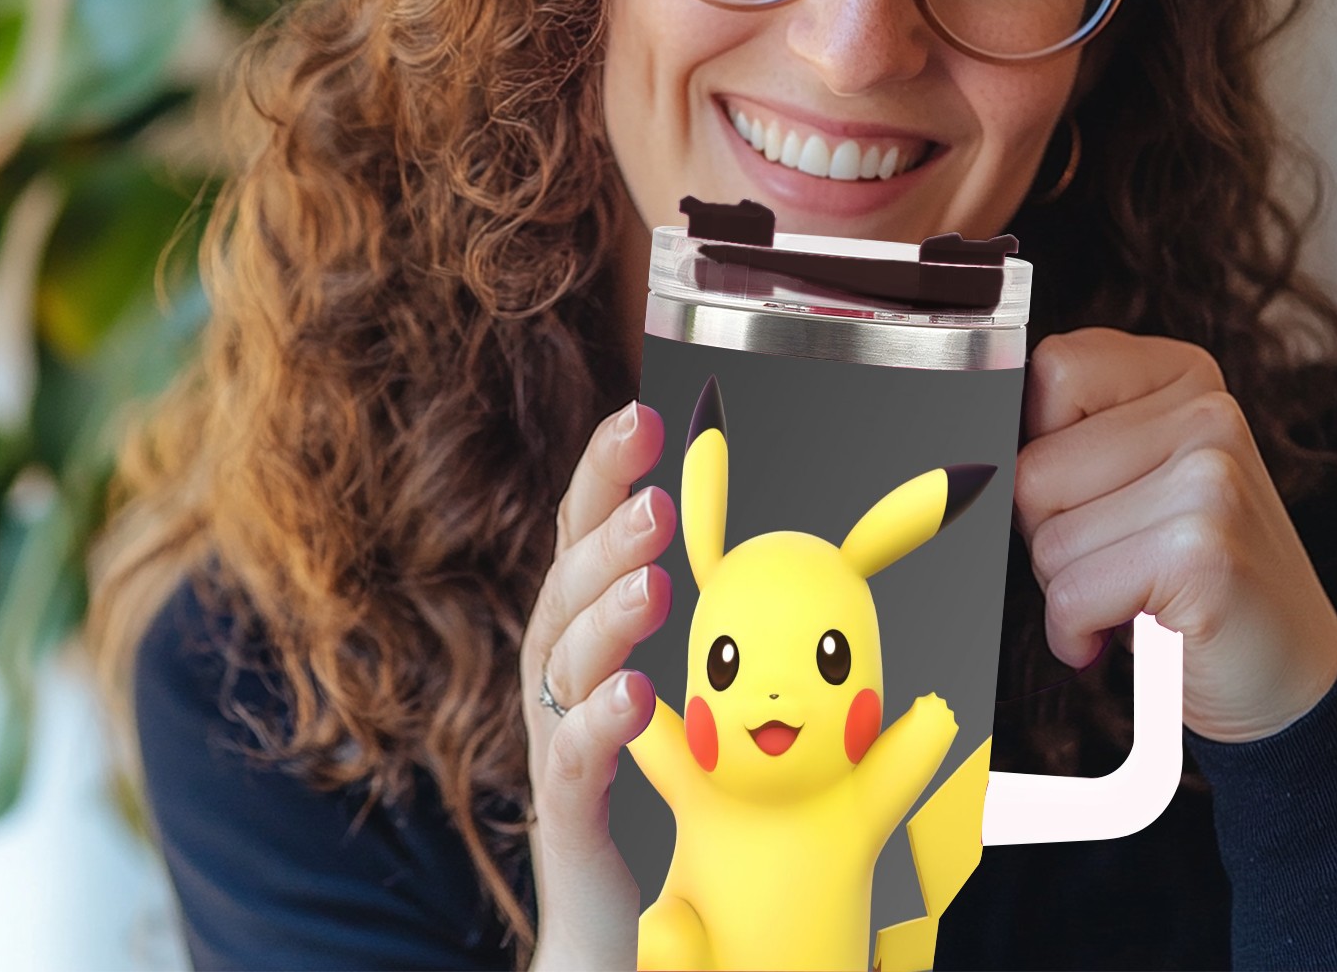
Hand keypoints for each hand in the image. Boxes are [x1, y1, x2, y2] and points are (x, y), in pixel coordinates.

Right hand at [519, 400, 675, 967]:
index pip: (582, 535)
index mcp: (585, 631)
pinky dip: (600, 723)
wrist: (609, 926)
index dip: (603, 474)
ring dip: (608, 614)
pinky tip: (634, 693)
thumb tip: (782, 539)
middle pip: (565, 584)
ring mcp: (554, 739)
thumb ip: (713, 623)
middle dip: (607, 532)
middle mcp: (558, 673)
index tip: (640, 415)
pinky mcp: (564, 812)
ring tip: (655, 580)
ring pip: (563, 661)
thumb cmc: (652, 787)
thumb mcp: (680, 685)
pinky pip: (574, 760)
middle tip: (657, 498)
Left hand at [1015, 329, 1336, 741]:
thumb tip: (971, 453)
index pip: (1052, 370)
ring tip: (1132, 592)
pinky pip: (1072, 594)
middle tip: (1117, 559)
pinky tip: (1124, 632)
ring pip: (1046, 535)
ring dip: (1067, 586)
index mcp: (1184, 375)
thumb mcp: (1138, 477)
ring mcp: (1210, 478)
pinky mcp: (1201, 551)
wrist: (1290, 679)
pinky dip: (1077, 631)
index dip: (1040, 445)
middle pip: (1034, 467)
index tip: (1083, 493)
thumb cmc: (1191, 576)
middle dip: (1050, 531)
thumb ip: (1075, 435)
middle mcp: (1207, 412)